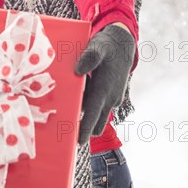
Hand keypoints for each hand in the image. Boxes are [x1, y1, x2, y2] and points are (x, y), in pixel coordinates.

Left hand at [75, 24, 134, 144]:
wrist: (122, 45)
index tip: (77, 143)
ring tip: (69, 114)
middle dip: (84, 129)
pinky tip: (79, 100)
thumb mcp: (96, 47)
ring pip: (98, 116)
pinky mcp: (113, 97)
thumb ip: (88, 58)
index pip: (93, 115)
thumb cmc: (106, 47)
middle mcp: (110, 98)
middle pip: (95, 123)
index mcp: (104, 89)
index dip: (85, 130)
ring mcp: (113, 99)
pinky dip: (91, 108)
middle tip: (65, 130)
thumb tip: (77, 71)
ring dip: (87, 117)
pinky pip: (100, 108)